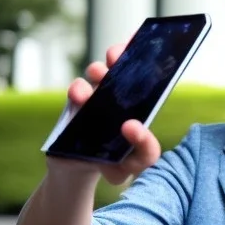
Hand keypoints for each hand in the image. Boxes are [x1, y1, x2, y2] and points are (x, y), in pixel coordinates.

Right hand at [47, 43, 161, 185]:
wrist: (78, 169)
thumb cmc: (114, 162)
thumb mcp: (135, 162)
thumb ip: (146, 151)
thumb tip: (133, 126)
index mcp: (139, 101)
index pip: (147, 74)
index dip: (148, 61)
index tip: (150, 58)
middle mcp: (118, 92)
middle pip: (122, 63)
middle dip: (121, 54)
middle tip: (118, 57)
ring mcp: (96, 94)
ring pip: (98, 71)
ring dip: (99, 69)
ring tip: (99, 74)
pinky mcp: (75, 103)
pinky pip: (76, 88)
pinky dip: (78, 88)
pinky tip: (80, 97)